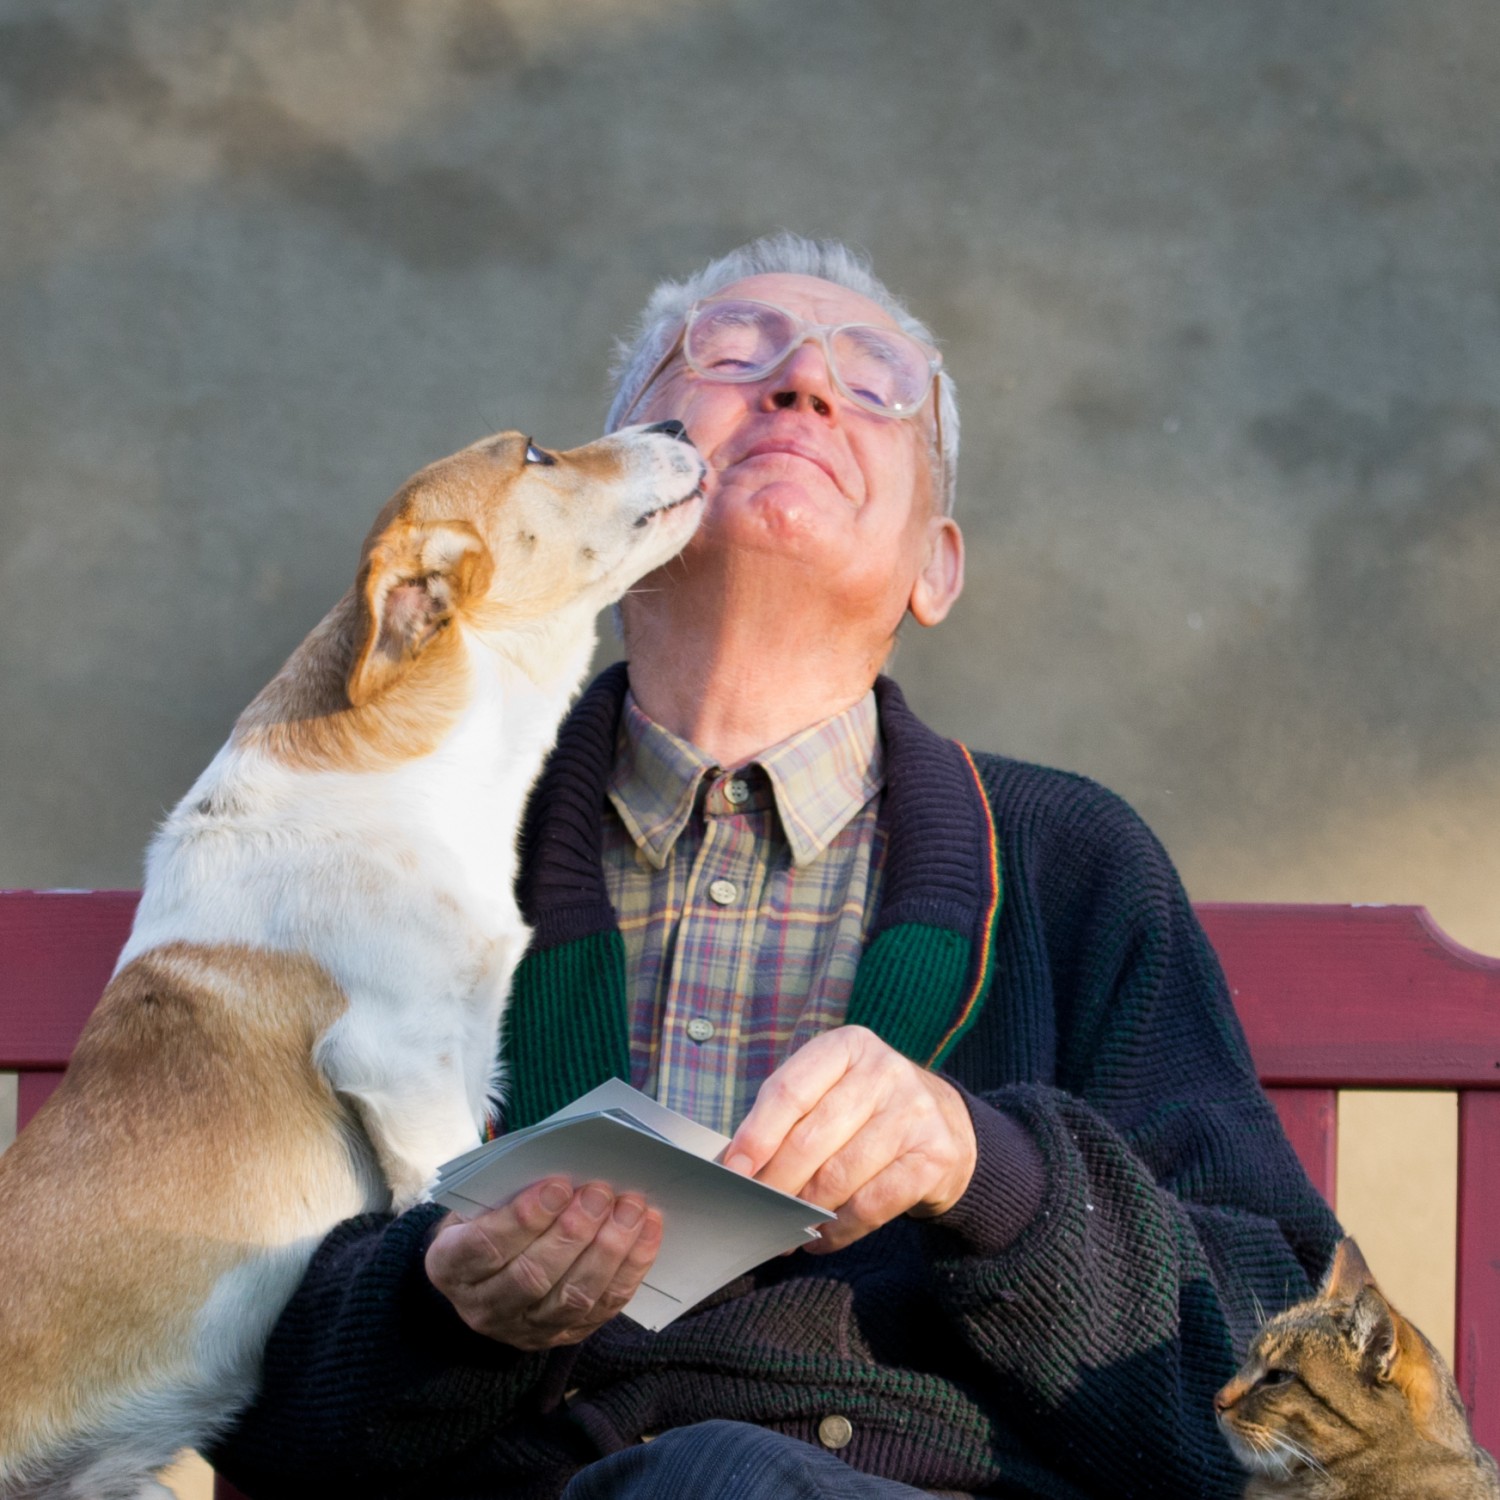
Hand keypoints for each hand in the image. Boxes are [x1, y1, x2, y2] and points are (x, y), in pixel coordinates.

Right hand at [424, 1177, 662, 1348]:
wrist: (482, 1271)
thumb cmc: (485, 1217)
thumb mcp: (477, 1199)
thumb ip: (508, 1186)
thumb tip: (565, 1166)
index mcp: (450, 1266)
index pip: (485, 1248)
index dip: (523, 1218)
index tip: (559, 1185)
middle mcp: (483, 1308)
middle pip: (532, 1277)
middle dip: (573, 1232)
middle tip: (602, 1192)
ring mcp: (525, 1330)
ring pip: (572, 1298)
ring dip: (609, 1250)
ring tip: (631, 1208)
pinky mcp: (564, 1336)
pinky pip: (604, 1308)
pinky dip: (631, 1268)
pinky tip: (648, 1230)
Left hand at [723, 1025, 976, 1253]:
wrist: (948, 1127)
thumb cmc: (867, 1112)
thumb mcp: (831, 1093)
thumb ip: (787, 1119)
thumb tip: (736, 1167)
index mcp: (848, 1045)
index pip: (790, 1091)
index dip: (756, 1135)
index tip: (733, 1171)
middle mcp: (884, 1071)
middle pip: (810, 1138)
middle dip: (776, 1183)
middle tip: (754, 1211)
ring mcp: (914, 1112)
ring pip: (838, 1176)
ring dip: (804, 1211)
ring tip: (785, 1228)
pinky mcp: (934, 1157)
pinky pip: (871, 1205)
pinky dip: (838, 1229)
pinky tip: (821, 1236)